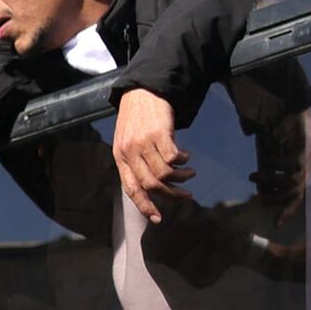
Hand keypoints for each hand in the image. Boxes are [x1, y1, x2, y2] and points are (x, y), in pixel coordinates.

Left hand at [111, 91, 196, 220]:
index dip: (145, 206)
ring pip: (165, 172)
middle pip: (152, 184)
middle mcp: (130, 152)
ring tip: (190, 173)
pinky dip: (183, 161)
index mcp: (120, 157)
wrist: (141, 91)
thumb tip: (150, 186)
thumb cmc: (136, 118)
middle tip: (186, 195)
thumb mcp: (127, 141)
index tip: (158, 218)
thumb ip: (134, 162)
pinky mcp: (159, 133)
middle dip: (172, 194)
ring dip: (182, 177)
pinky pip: (174, 157)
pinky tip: (186, 156)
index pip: (132, 189)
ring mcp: (144, 143)